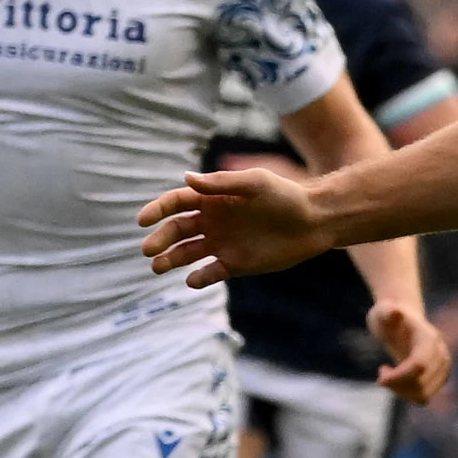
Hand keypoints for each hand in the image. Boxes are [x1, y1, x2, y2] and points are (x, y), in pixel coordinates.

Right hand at [137, 167, 335, 285]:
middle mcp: (213, 221)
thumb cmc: (286, 196)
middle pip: (177, 230)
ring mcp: (222, 243)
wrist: (315, 221)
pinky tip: (193, 280)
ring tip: (158, 267)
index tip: (142, 220)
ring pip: (187, 253)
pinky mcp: (235, 264)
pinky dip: (199, 278)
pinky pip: (210, 273)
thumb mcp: (256, 183)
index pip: (176, 203)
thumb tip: (186, 178)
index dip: (157, 210)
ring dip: (170, 260)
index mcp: (213, 199)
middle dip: (160, 239)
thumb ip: (222, 183)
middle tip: (148, 250)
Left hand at [371, 301, 450, 405]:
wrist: (403, 321)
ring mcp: (443, 369)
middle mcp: (441, 355)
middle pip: (420, 383)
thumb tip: (395, 312)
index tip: (380, 374)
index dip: (399, 376)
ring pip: (423, 394)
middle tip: (382, 371)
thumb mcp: (382, 311)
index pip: (419, 365)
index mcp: (430, 339)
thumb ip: (387, 311)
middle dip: (396, 384)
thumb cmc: (389, 316)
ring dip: (400, 391)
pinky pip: (423, 397)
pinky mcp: (439, 379)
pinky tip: (397, 381)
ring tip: (389, 375)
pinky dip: (406, 394)